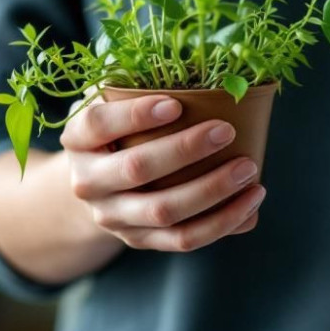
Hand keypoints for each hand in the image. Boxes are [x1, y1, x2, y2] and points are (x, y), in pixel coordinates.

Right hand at [60, 95, 265, 251]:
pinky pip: (183, 239)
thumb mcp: (115, 106)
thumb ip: (144, 92)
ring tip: (248, 169)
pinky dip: (222, 222)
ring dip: (212, 190)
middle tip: (226, 131)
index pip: (98, 125)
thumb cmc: (119, 131)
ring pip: (163, 210)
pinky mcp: (138, 240)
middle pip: (136, 170)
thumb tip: (217, 90)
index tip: (175, 103)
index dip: (135, 115)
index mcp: (78, 140)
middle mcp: (87, 182)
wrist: (96, 185)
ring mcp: (112, 216)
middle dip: (185, 150)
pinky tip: (251, 203)